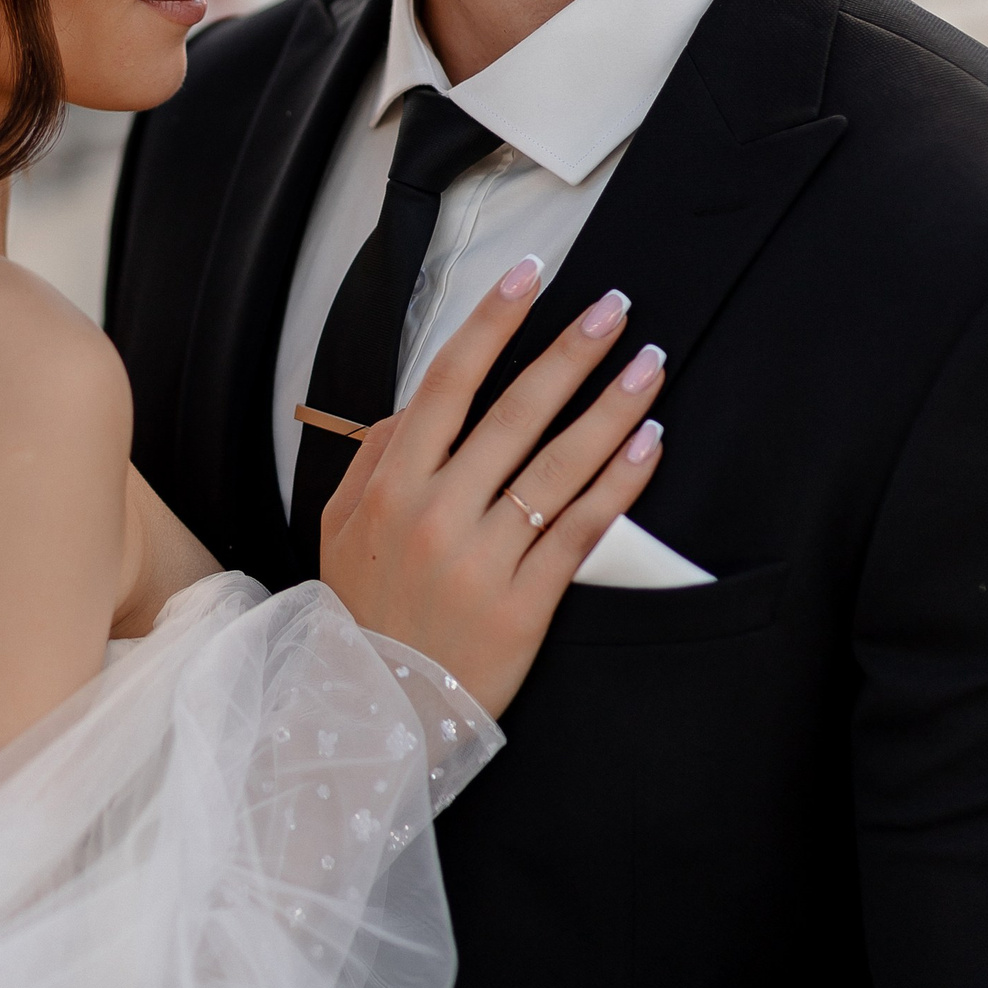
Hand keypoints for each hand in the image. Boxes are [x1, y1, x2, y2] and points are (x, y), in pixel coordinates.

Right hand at [320, 265, 665, 717]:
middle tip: (615, 307)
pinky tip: (648, 444)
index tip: (529, 276)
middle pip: (515, 412)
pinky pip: (582, 530)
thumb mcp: (338, 528)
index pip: (447, 383)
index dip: (490, 322)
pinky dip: (619, 483)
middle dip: (571, 351)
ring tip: (648, 366)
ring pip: (559, 465)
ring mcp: (484, 559)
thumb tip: (415, 405)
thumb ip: (373, 457)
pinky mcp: (525, 603)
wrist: (373, 710)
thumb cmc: (362, 614)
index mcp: (392, 486)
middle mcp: (438, 514)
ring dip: (611, 408)